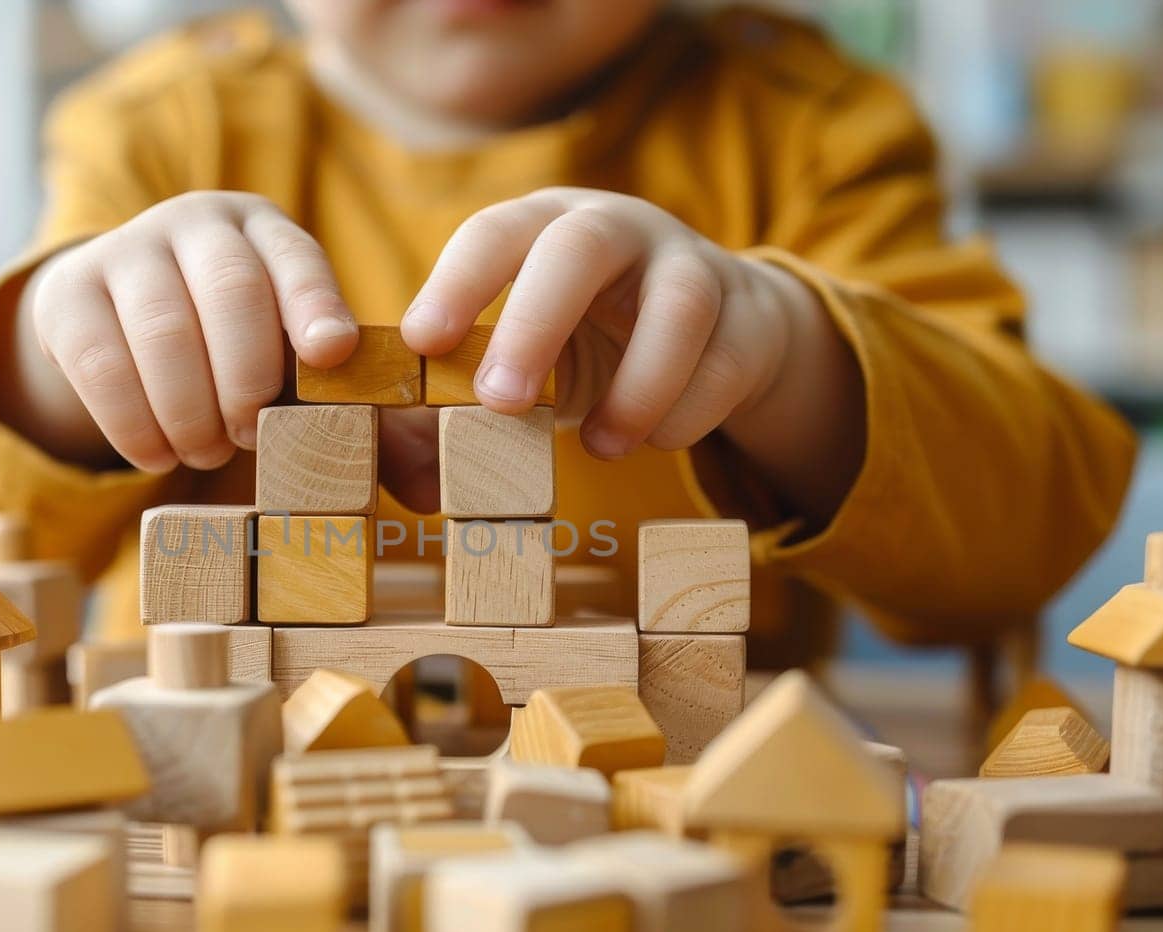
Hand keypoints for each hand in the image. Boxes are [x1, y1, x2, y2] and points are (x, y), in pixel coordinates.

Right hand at [27, 192, 357, 471]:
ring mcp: (124, 248)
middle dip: (248, 378)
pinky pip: (102, 364)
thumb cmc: (226, 341)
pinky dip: (134, 424)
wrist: (119, 318)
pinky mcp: (66, 292)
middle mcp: (193, 220)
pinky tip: (155, 456)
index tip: (332, 355)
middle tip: (249, 438)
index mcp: (260, 226)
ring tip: (205, 455)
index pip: (295, 257)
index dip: (315, 305)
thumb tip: (376, 428)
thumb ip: (318, 371)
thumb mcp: (276, 339)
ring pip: (164, 331)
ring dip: (191, 412)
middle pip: (231, 289)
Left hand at [401, 187, 820, 458]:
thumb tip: (412, 474)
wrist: (720, 329)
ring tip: (599, 447)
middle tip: (500, 402)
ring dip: (636, 386)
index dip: (457, 283)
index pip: (495, 233)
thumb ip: (473, 404)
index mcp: (547, 226)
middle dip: (534, 322)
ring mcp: (692, 266)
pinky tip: (650, 440)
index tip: (422, 343)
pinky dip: (684, 415)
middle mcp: (620, 228)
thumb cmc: (593, 340)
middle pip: (579, 245)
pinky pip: (725, 364)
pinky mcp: (750, 316)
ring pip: (677, 306)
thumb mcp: (532, 357)